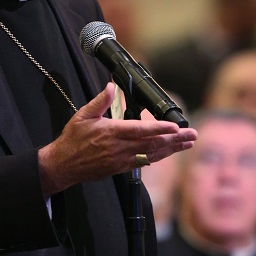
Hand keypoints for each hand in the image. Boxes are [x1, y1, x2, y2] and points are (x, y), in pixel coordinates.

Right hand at [38, 83, 196, 195]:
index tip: (176, 127)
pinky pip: (145, 162)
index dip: (160, 129)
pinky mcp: (122, 168)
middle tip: (192, 135)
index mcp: (111, 132)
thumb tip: (112, 86)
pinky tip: (170, 152)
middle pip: (153, 143)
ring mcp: (122, 160)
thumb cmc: (73, 139)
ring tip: (188, 143)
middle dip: (175, 139)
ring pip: (152, 154)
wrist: (63, 165)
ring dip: (172, 149)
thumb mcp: (83, 115)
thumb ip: (100, 101)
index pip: (141, 130)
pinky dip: (159, 156)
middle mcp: (120, 147)